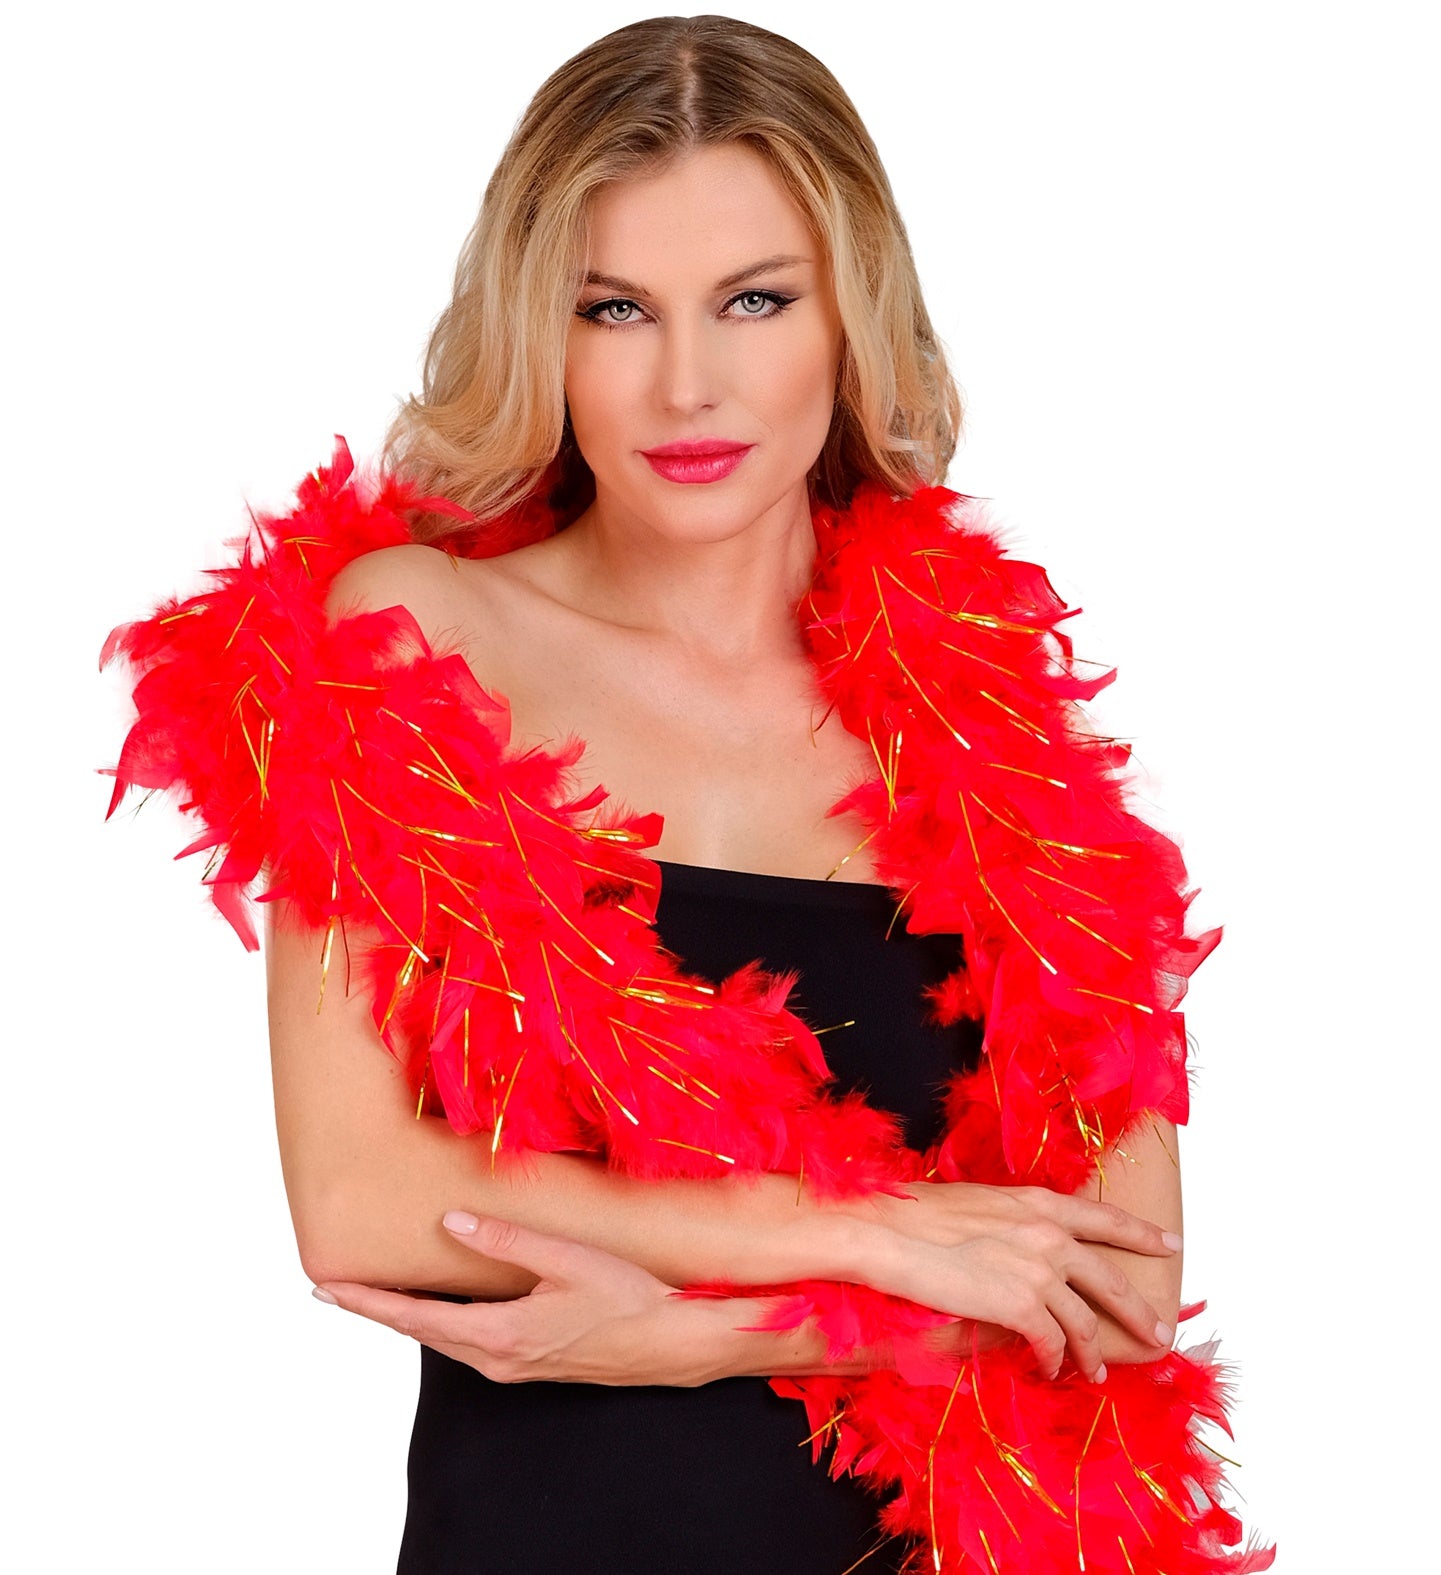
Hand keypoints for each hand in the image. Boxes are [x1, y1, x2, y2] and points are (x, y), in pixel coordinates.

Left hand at [312, 1213, 726, 1386]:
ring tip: (376, 1292)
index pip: (413, 1317)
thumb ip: (506, 1241)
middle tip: (336, 1287)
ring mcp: (512, 1366)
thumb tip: (452, 1221)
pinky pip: (468, 1343)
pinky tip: (438, 1308)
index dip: (366, 1302)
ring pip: (443, 1338)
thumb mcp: (567, 1260)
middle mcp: (496, 1359)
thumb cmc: (628, 1298)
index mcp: (498, 1334)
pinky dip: (439, 1323)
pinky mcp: (529, 1363)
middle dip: (376, 1308)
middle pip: (419, 1331)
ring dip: (407, 1316)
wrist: (673, 1343)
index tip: (326, 1289)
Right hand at [845, 1182, 1179, 1381]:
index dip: (1141, 1232)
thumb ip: (1012, 1222)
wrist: (888, 1232)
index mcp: (1037, 1203)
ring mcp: (1037, 1270)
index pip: (1104, 1216)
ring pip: (1083, 1321)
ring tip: (1094, 1373)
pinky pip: (1051, 1343)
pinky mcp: (1020, 1305)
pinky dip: (1053, 1360)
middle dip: (1138, 1310)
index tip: (1170, 1243)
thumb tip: (1022, 1244)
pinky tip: (1050, 1369)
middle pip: (1110, 1278)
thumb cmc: (916, 1214)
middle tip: (1158, 1332)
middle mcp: (1047, 1234)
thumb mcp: (978, 1204)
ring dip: (1091, 1352)